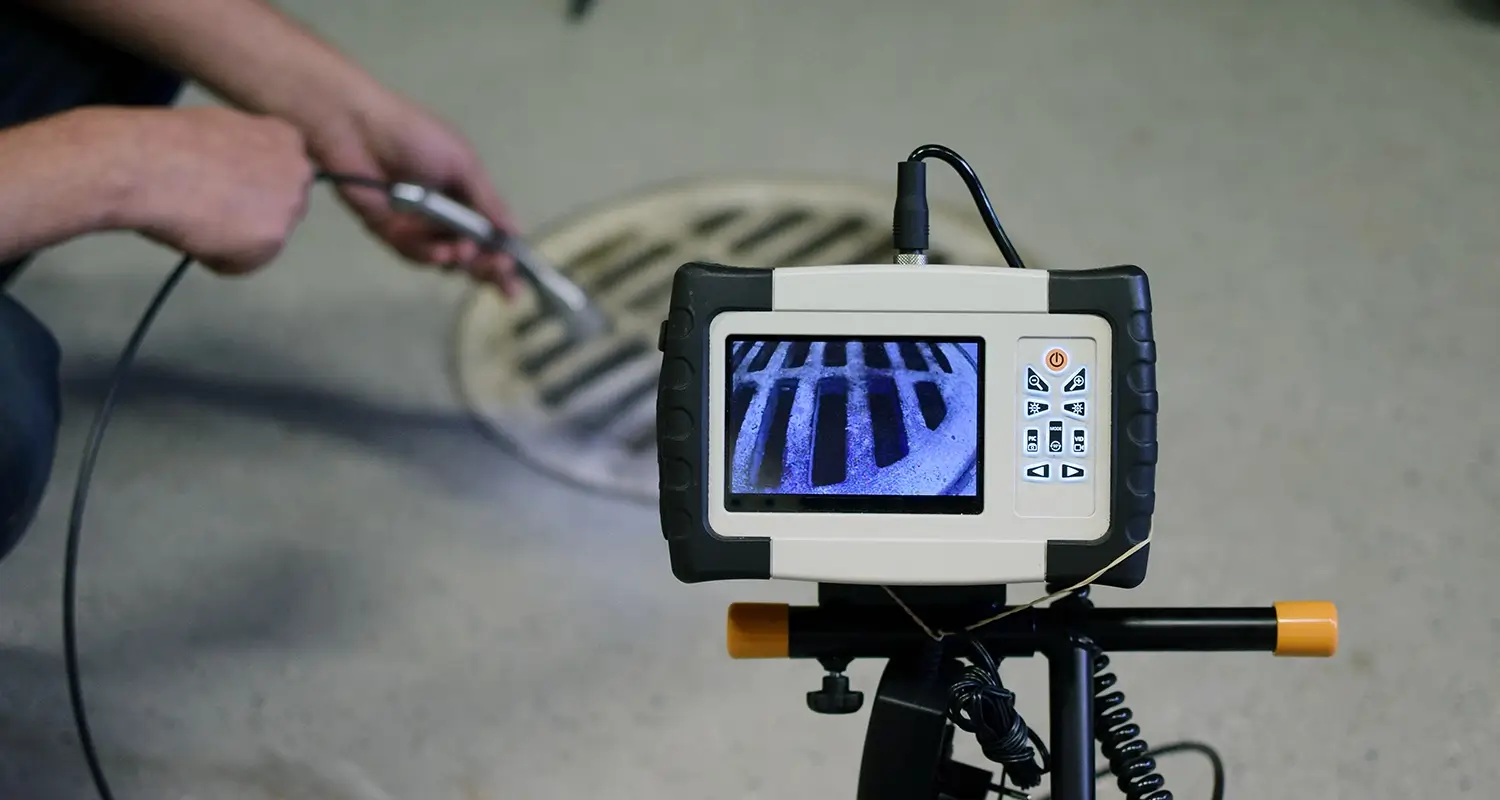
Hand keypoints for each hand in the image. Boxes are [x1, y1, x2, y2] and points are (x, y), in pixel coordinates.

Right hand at [97, 107, 314, 274]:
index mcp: (287, 138)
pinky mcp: (273, 240)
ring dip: (237, 239)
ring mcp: (290, 207)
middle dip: (254, 213)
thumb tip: (234, 175)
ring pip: (265, 238)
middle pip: (283, 205)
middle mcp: (299, 172)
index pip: (284, 173)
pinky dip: (220, 260)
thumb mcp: (220, 130)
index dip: (254, 185)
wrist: (151, 166)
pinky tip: (196, 238)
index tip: (230, 189)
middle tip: (213, 212)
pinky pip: (245, 262)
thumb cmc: (170, 142)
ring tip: (197, 223)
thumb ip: (242, 154)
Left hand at [305, 91, 519, 295]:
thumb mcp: (463, 164)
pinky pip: (414, 254)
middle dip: (486, 265)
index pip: (491, 231)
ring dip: (458, 260)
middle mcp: (443, 211)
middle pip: (471, 252)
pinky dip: (429, 256)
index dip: (504, 255)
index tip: (515, 280)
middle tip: (494, 268)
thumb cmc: (414, 136)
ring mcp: (417, 224)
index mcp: (465, 191)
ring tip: (463, 252)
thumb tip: (516, 233)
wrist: (357, 128)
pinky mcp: (390, 232)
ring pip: (444, 259)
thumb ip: (489, 202)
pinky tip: (440, 253)